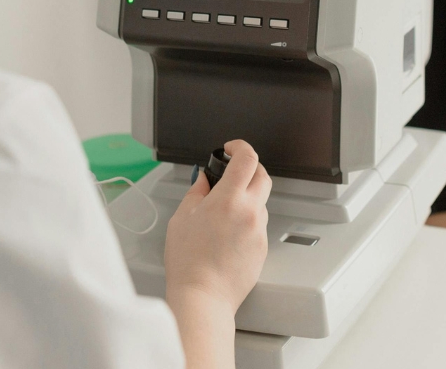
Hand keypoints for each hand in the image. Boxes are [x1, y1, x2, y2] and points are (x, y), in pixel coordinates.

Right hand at [165, 139, 270, 312]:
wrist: (203, 297)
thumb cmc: (189, 262)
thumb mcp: (183, 217)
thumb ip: (197, 192)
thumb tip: (204, 179)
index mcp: (229, 199)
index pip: (247, 159)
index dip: (240, 147)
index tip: (230, 149)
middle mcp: (249, 212)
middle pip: (263, 175)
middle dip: (249, 168)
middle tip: (233, 172)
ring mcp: (259, 231)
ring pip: (261, 201)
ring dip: (248, 196)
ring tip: (224, 211)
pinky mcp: (263, 249)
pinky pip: (258, 224)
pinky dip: (247, 220)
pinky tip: (229, 233)